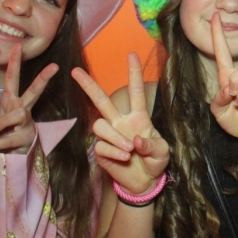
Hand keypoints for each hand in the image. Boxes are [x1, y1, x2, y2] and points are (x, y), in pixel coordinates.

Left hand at [0, 44, 55, 152]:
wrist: (14, 152)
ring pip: (17, 116)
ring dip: (0, 123)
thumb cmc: (2, 132)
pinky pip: (3, 141)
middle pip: (34, 91)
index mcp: (11, 100)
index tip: (18, 46)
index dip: (15, 63)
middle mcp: (21, 108)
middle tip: (55, 66)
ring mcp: (24, 123)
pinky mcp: (20, 138)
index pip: (13, 78)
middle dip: (43, 78)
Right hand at [72, 53, 169, 194]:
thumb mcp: (162, 152)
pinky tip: (124, 159)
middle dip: (89, 85)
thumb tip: (134, 140)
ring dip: (115, 138)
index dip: (134, 74)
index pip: (136, 92)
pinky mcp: (101, 151)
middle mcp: (120, 122)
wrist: (145, 182)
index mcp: (138, 117)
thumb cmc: (155, 162)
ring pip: (100, 126)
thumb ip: (151, 145)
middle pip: (102, 100)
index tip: (132, 54)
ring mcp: (110, 136)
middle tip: (75, 70)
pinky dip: (114, 152)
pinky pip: (101, 146)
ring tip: (129, 151)